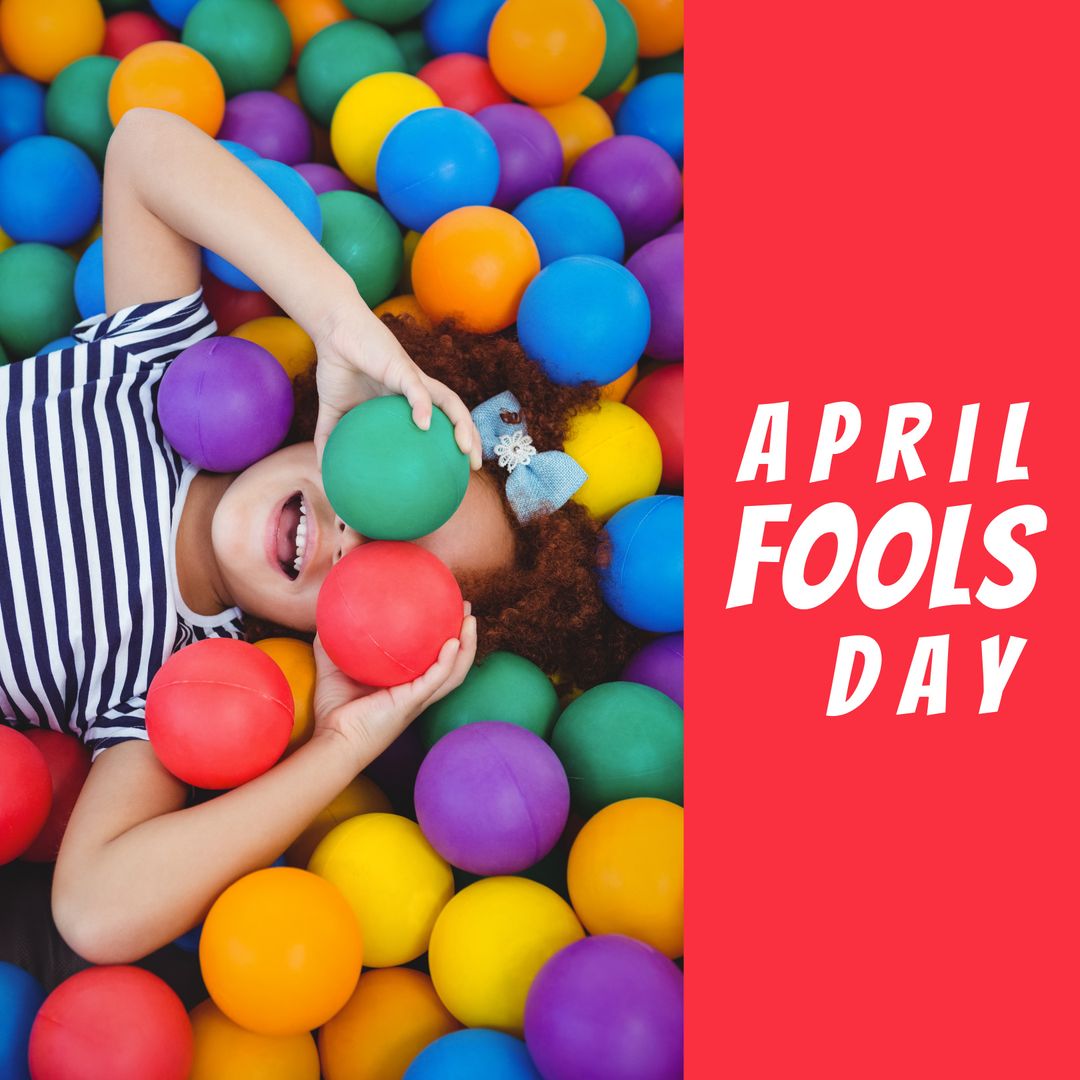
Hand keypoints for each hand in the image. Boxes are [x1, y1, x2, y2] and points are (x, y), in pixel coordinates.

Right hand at [312, 303, 482, 470]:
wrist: (333, 332)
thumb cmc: (339, 369)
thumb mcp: (333, 412)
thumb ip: (331, 440)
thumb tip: (323, 472)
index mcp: (408, 402)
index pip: (441, 425)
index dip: (453, 446)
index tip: (458, 471)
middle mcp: (420, 391)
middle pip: (456, 416)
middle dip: (472, 439)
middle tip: (476, 466)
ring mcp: (415, 379)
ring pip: (449, 402)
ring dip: (462, 424)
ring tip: (466, 448)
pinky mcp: (403, 367)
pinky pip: (418, 389)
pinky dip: (423, 406)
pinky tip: (424, 425)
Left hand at [312, 603, 477, 767]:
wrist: (333, 740)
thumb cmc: (335, 712)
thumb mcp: (333, 669)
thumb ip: (332, 644)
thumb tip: (327, 617)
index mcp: (405, 684)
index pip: (432, 660)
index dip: (443, 637)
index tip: (446, 611)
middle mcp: (417, 691)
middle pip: (453, 663)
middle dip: (465, 636)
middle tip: (466, 609)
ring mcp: (418, 698)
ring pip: (454, 672)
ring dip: (467, 645)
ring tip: (470, 619)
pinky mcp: (413, 702)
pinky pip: (437, 679)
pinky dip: (449, 661)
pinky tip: (453, 642)